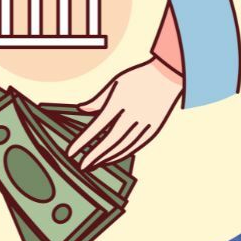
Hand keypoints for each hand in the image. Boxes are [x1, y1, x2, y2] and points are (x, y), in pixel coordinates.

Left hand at [66, 57, 181, 168]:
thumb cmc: (138, 77)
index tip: (71, 152)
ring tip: (94, 165)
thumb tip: (81, 109)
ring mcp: (145, 123)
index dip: (83, 141)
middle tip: (81, 166)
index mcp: (120, 102)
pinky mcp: (155, 128)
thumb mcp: (115, 83)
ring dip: (108, 157)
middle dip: (95, 155)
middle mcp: (133, 115)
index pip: (97, 126)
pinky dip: (123, 154)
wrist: (170, 74)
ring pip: (124, 146)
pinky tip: (112, 159)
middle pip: (110, 140)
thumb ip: (98, 99)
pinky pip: (137, 145)